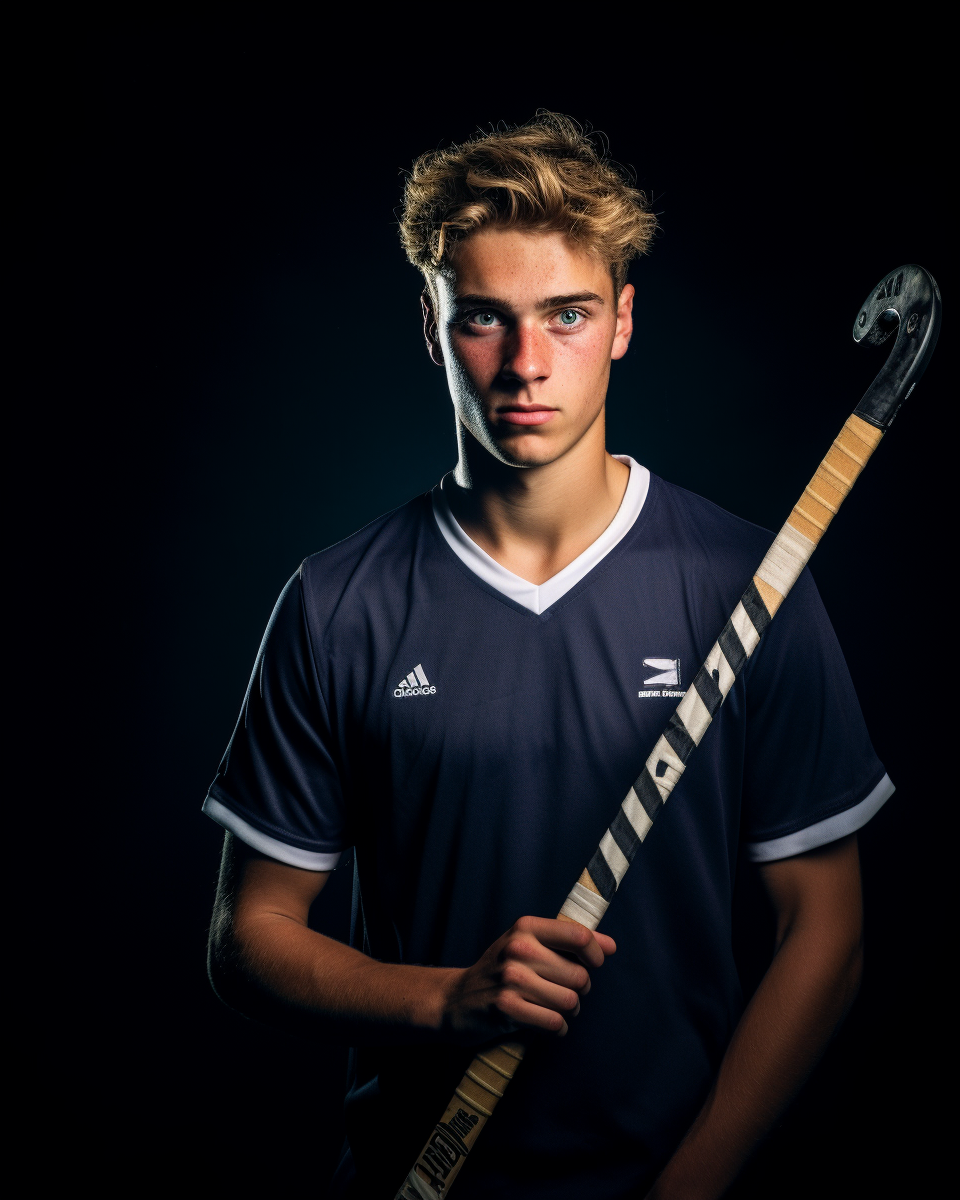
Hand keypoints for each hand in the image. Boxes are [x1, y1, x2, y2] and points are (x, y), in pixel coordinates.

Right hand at [440, 915, 615, 1042]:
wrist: (455, 999)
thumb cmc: (501, 970)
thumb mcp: (528, 945)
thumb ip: (568, 942)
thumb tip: (612, 946)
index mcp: (526, 927)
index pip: (579, 936)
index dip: (596, 954)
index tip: (593, 963)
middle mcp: (519, 948)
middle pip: (580, 975)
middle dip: (580, 989)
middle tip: (564, 991)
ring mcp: (511, 978)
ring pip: (570, 1001)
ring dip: (570, 1011)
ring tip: (556, 1008)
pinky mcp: (506, 1007)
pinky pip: (554, 1022)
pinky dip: (558, 1028)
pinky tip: (548, 1024)